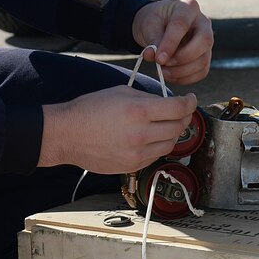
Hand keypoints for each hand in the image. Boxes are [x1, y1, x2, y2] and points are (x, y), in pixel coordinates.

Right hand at [38, 86, 196, 173]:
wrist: (68, 135)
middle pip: (178, 127)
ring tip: (164, 124)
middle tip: (180, 111)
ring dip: (172, 133)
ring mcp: (138, 153)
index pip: (178, 108)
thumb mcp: (120, 92)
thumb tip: (166, 102)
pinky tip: (149, 137)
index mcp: (138, 111)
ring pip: (171, 144)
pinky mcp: (133, 166)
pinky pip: (156, 156)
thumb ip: (146, 98)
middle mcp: (141, 134)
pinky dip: (158, 145)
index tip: (191, 99)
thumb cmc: (90, 109)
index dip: (190, 102)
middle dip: (184, 117)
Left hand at [131, 0, 212, 84]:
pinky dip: (186, 78)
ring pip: (204, 60)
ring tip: (162, 71)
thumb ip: (152, 39)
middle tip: (162, 65)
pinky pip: (202, 71)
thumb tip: (151, 56)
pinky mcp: (205, 55)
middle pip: (204, 41)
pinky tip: (170, 76)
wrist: (158, 25)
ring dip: (182, 71)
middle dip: (183, 58)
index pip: (182, 24)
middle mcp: (203, 22)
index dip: (170, 43)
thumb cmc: (154, 20)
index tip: (158, 59)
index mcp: (188, 7)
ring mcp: (207, 40)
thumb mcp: (149, 24)